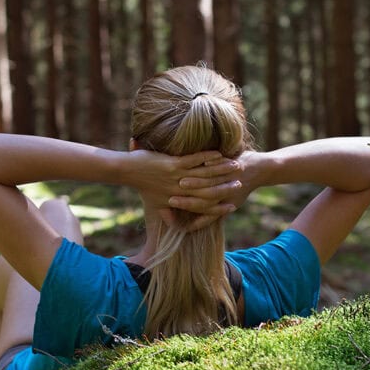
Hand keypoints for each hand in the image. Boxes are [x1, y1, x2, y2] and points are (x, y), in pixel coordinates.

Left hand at [123, 149, 243, 230]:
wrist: (127, 171)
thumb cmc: (140, 185)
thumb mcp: (154, 202)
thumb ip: (166, 210)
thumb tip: (171, 216)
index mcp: (179, 200)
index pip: (205, 206)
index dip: (221, 206)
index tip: (234, 204)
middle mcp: (180, 191)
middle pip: (210, 190)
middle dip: (228, 186)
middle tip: (242, 182)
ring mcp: (178, 177)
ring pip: (206, 174)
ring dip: (222, 169)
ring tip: (236, 166)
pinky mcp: (173, 164)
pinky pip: (195, 160)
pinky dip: (208, 157)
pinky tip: (219, 153)